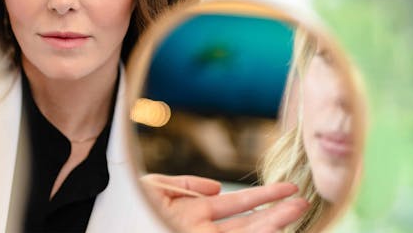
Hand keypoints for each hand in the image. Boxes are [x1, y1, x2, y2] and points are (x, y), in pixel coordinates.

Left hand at [140, 174, 307, 232]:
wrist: (109, 224)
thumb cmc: (124, 207)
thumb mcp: (153, 188)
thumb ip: (184, 184)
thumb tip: (216, 187)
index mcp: (193, 213)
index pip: (236, 204)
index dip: (262, 196)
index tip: (287, 188)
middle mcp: (202, 230)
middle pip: (248, 223)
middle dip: (276, 212)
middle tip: (303, 201)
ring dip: (272, 225)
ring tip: (297, 211)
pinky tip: (270, 230)